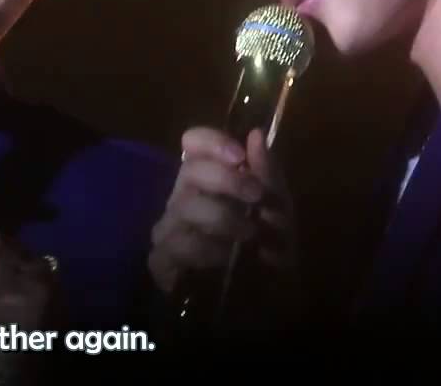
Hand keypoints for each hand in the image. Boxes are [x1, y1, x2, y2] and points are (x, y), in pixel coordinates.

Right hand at [148, 127, 295, 295]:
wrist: (265, 305)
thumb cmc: (271, 250)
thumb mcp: (279, 211)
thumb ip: (268, 175)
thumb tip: (256, 134)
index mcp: (209, 179)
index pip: (193, 143)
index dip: (211, 142)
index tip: (239, 156)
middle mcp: (183, 198)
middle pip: (189, 170)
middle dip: (227, 180)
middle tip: (256, 197)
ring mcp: (169, 229)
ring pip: (184, 208)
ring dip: (223, 220)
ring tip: (249, 238)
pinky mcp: (161, 260)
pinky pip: (175, 245)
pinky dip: (204, 250)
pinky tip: (223, 260)